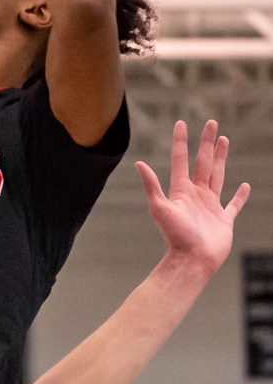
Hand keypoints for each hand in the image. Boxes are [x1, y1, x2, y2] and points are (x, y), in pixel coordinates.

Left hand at [136, 120, 249, 275]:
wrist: (191, 261)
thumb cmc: (175, 236)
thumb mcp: (160, 208)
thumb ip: (152, 186)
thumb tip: (138, 163)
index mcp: (181, 191)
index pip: (181, 160)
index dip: (181, 142)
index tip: (181, 123)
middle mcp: (196, 195)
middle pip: (203, 162)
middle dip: (207, 143)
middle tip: (212, 123)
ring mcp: (210, 206)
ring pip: (217, 175)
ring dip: (221, 159)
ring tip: (224, 141)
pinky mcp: (224, 220)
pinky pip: (233, 204)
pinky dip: (239, 196)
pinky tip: (244, 186)